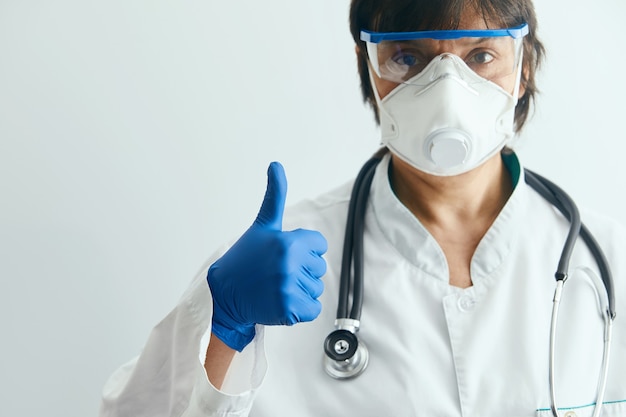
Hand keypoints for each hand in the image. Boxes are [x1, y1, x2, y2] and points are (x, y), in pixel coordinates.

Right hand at [207, 162, 327, 351]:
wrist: (225, 295)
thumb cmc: (245, 259)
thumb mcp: (262, 226)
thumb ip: (275, 196)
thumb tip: (276, 164)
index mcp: (287, 241)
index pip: (319, 245)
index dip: (304, 250)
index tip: (284, 254)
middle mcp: (289, 263)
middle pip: (319, 268)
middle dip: (302, 271)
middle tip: (276, 272)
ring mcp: (288, 287)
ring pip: (316, 289)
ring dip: (299, 290)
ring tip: (275, 286)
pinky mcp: (288, 309)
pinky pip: (313, 309)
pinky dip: (300, 309)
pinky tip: (280, 301)